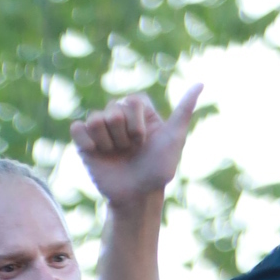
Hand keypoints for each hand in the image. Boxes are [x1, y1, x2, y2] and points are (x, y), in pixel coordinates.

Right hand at [72, 83, 203, 210]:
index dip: (138, 124)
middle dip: (123, 135)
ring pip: (95, 119)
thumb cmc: (158, 170)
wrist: (136, 197)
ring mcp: (101, 130)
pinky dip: (86, 142)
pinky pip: (77, 129)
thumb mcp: (174, 139)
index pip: (132, 101)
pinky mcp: (84, 144)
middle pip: (113, 110)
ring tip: (115, 154)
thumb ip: (184, 110)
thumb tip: (201, 83)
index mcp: (139, 111)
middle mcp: (120, 116)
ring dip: (107, 142)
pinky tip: (97, 154)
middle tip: (129, 151)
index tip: (144, 141)